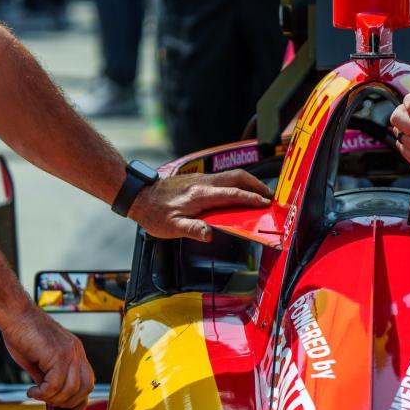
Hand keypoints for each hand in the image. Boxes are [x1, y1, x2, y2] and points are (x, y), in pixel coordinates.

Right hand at [0, 306, 93, 409]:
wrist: (15, 314)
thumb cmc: (23, 335)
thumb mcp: (40, 362)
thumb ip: (49, 378)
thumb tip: (51, 399)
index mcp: (76, 353)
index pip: (88, 382)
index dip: (82, 402)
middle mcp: (77, 352)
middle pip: (85, 388)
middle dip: (67, 403)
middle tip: (47, 402)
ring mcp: (70, 352)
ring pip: (70, 389)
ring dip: (52, 399)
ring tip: (36, 394)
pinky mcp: (57, 353)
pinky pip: (55, 384)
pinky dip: (43, 393)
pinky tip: (32, 390)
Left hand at [128, 170, 272, 241]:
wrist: (140, 196)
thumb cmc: (155, 213)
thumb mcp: (172, 227)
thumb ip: (193, 229)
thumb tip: (210, 234)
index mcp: (200, 194)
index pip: (233, 193)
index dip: (251, 199)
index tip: (265, 204)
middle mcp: (204, 183)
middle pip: (238, 176)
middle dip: (257, 185)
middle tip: (269, 196)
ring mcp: (202, 179)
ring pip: (232, 175)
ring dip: (249, 183)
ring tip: (259, 194)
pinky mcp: (199, 179)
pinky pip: (224, 179)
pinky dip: (238, 183)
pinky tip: (239, 193)